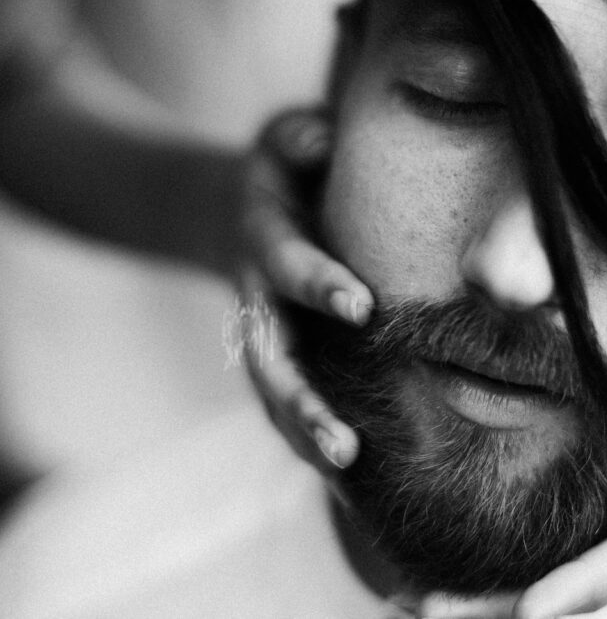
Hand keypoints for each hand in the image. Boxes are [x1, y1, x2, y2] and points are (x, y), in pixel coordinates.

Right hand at [240, 107, 372, 471]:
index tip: (361, 306)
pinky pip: (285, 405)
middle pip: (269, 357)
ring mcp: (261, 332)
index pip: (289, 261)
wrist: (231, 209)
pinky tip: (351, 485)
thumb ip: (303, 135)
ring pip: (272, 394)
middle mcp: (256, 294)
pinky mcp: (275, 357)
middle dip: (303, 400)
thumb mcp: (286, 136)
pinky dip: (308, 442)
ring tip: (347, 472)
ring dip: (304, 436)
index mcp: (263, 236)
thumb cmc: (283, 168)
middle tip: (346, 443)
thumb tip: (325, 136)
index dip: (318, 282)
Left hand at [242, 107, 606, 616]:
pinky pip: (567, 530)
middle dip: (514, 605)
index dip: (595, 577)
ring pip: (570, 562)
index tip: (531, 612)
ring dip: (495, 594)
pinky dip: (513, 556)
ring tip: (411, 603)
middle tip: (421, 612)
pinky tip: (445, 561)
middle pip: (595, 574)